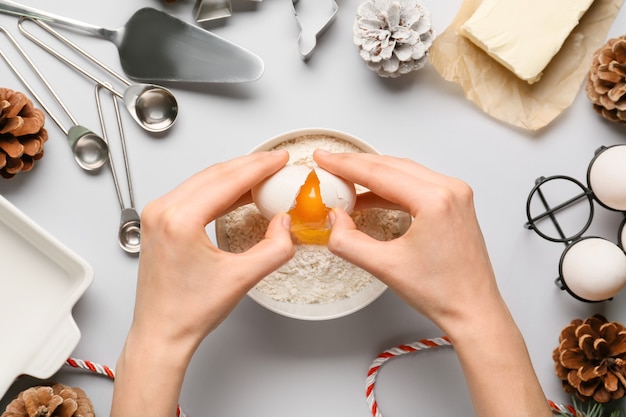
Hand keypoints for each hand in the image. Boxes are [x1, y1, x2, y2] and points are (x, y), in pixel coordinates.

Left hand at [112, 151, 294, 416]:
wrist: (162, 333)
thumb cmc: (188, 312)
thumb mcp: (242, 279)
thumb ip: (274, 249)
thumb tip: (285, 225)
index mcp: (180, 220)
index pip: (228, 180)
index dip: (260, 167)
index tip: (279, 160)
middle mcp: (162, 211)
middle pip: (214, 174)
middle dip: (249, 166)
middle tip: (275, 164)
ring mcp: (156, 215)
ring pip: (203, 180)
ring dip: (234, 176)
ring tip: (262, 177)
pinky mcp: (158, 222)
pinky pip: (192, 193)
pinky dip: (218, 189)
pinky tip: (237, 193)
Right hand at [314, 150, 497, 332]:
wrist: (473, 310)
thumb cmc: (443, 292)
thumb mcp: (384, 267)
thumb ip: (348, 241)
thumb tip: (334, 221)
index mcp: (436, 200)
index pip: (379, 173)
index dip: (345, 165)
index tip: (324, 159)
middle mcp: (451, 190)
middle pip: (392, 166)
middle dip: (357, 165)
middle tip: (329, 165)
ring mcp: (456, 195)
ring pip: (404, 173)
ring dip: (373, 176)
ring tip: (345, 182)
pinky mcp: (455, 204)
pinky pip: (416, 185)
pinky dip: (390, 188)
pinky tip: (371, 197)